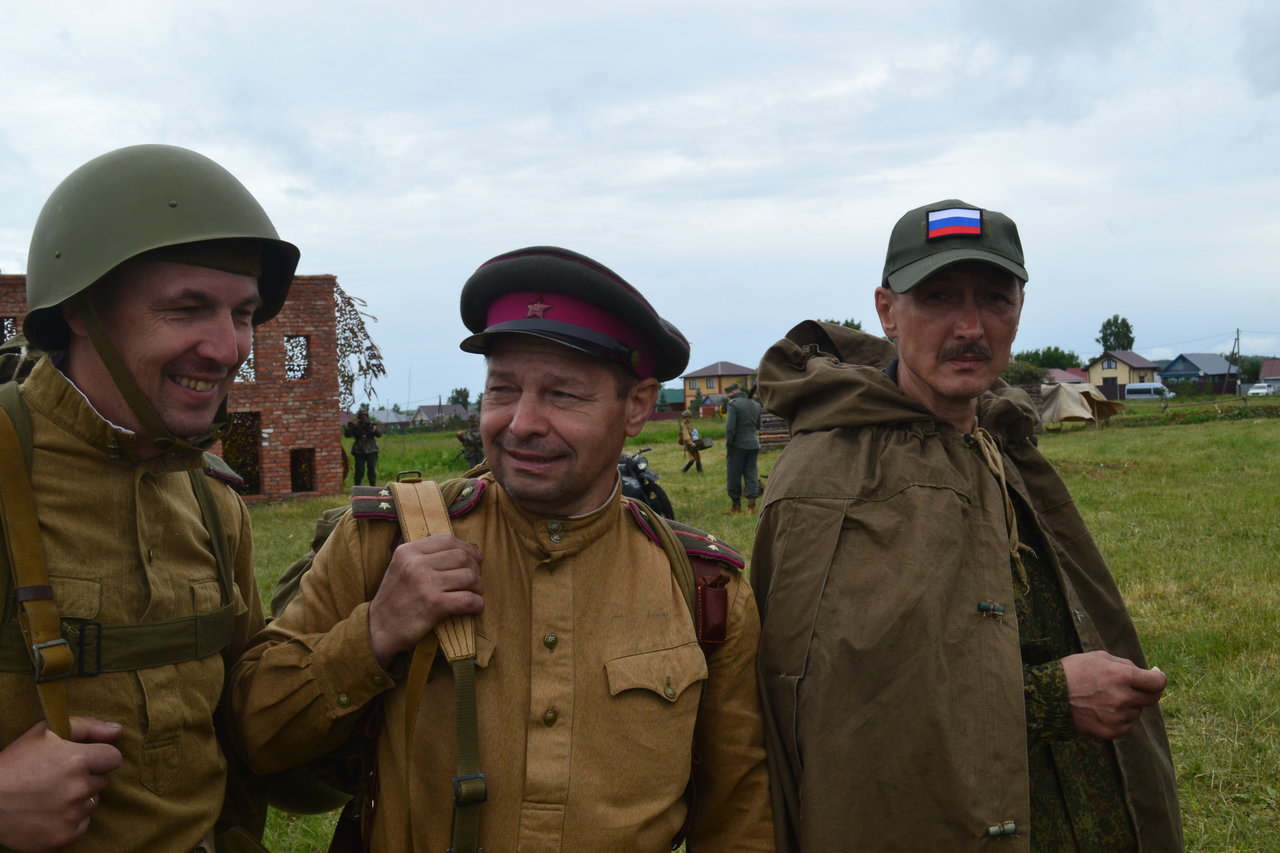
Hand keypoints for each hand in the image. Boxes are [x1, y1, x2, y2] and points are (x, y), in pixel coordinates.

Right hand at [0, 717, 121, 851]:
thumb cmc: (14, 763)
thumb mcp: (46, 732)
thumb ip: (87, 727)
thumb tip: (118, 730)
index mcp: (78, 760)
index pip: (114, 758)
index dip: (98, 757)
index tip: (82, 760)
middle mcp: (79, 788)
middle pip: (101, 781)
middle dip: (86, 777)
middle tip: (58, 778)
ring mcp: (72, 814)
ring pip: (92, 802)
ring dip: (79, 799)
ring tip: (51, 795)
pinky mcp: (64, 836)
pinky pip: (82, 824)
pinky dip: (71, 820)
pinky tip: (49, 812)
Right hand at [368, 534, 484, 667]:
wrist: (378, 629)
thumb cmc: (395, 599)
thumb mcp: (401, 567)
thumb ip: (425, 555)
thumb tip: (466, 548)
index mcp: (408, 551)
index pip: (448, 540)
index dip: (467, 548)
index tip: (475, 559)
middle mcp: (416, 563)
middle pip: (462, 556)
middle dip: (476, 568)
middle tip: (476, 580)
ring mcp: (425, 583)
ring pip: (469, 576)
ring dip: (478, 587)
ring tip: (476, 594)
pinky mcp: (434, 604)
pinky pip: (468, 599)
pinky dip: (477, 604)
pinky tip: (475, 608)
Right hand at [1061, 651, 1165, 739]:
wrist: (1047, 696)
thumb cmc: (1073, 671)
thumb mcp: (1098, 657)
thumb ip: (1126, 665)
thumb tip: (1148, 674)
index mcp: (1122, 676)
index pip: (1157, 682)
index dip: (1159, 678)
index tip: (1155, 675)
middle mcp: (1123, 698)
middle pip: (1152, 698)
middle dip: (1146, 691)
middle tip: (1134, 686)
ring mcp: (1117, 717)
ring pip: (1137, 711)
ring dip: (1129, 704)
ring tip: (1106, 697)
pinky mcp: (1111, 732)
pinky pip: (1127, 724)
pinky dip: (1120, 717)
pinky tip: (1102, 709)